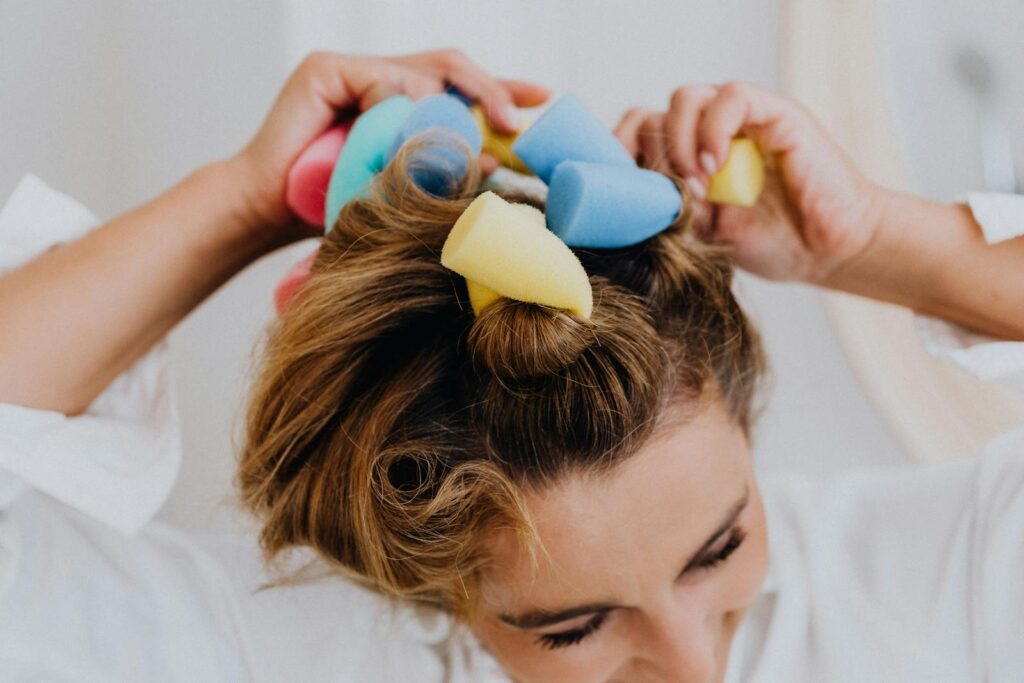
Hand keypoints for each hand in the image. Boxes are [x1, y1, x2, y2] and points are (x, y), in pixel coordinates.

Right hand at [230, 49, 549, 247]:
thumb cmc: (329, 210)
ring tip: (444, 152)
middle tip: (515, 122)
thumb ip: (444, 170)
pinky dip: (394, 109)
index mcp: (398, 104)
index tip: (541, 97)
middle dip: (490, 90)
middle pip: (449, 66)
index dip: (500, 89)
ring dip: (442, 115)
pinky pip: (382, 80)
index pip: (458, 86)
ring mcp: (351, 70)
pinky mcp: (325, 69)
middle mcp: (376, 79)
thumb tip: (497, 161)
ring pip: (423, 73)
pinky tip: (388, 139)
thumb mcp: (404, 190)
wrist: (266, 217)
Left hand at [615, 82, 883, 284]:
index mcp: (682, 161)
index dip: (615, 155)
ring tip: (694, 184)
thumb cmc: (767, 243)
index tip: (613, 190)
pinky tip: (715, 165)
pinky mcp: (773, 113)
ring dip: (678, 142)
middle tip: (663, 196)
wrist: (826, 251)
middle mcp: (705, 134)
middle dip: (646, 156)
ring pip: (683, 99)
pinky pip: (730, 97)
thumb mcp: (699, 236)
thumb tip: (621, 206)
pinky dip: (714, 128)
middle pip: (649, 116)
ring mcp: (738, 120)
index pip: (632, 137)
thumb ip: (665, 213)